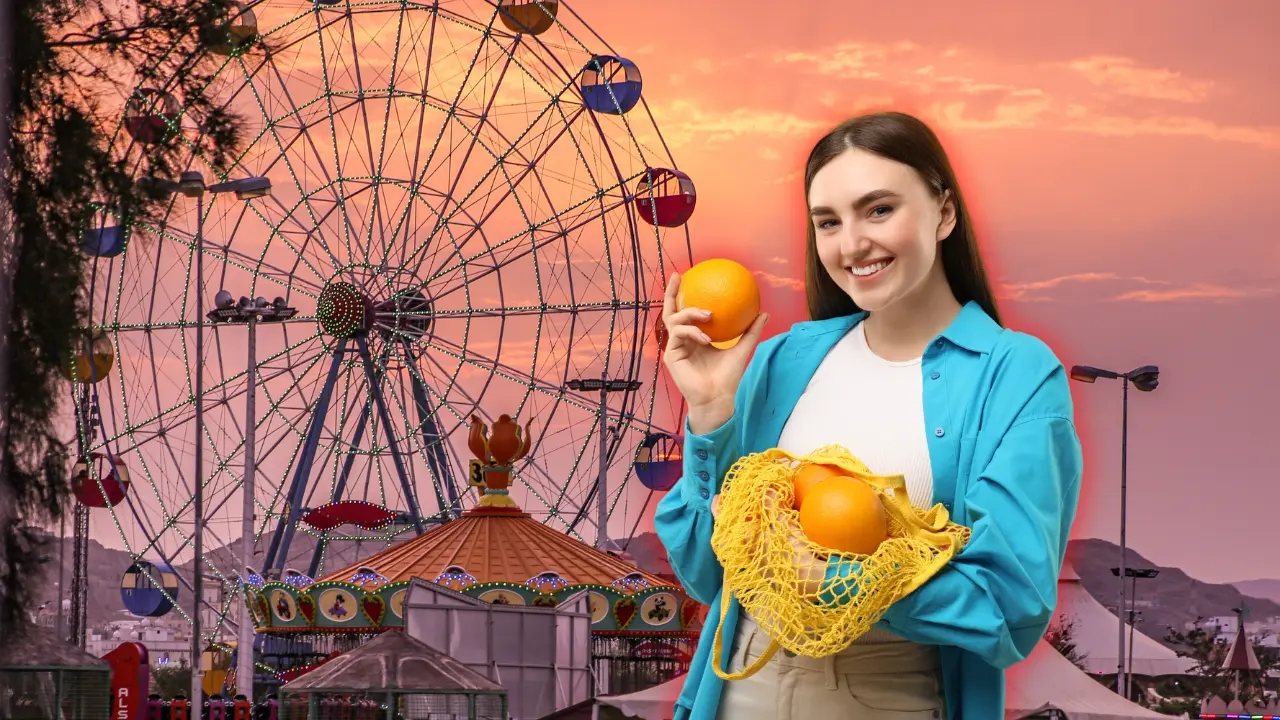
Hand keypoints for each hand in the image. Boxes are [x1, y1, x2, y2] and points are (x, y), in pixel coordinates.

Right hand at [661, 272, 768, 432]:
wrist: (718, 398)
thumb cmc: (727, 377)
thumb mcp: (741, 349)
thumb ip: (750, 331)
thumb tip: (763, 313)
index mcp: (694, 337)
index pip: (686, 312)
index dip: (685, 295)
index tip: (689, 277)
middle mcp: (681, 340)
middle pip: (670, 311)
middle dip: (672, 292)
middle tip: (678, 277)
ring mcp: (675, 347)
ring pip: (674, 320)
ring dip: (690, 313)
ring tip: (707, 314)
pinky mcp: (671, 355)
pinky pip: (678, 335)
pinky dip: (692, 332)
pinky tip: (705, 337)